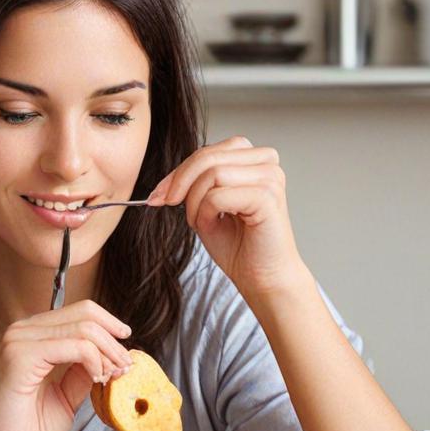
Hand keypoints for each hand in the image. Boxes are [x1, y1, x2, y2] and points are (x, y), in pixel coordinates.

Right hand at [0, 301, 132, 430]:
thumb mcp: (67, 396)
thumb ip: (83, 372)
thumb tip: (111, 355)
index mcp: (32, 336)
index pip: (81, 311)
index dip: (111, 328)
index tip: (126, 356)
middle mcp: (22, 331)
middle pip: (86, 314)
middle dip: (114, 342)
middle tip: (126, 368)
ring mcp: (19, 341)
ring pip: (84, 328)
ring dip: (108, 353)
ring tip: (112, 377)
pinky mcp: (20, 357)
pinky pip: (75, 346)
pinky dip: (94, 361)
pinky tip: (97, 379)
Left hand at [149, 136, 310, 300]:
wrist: (263, 279)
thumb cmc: (239, 247)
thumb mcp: (208, 206)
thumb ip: (196, 183)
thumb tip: (165, 180)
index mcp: (255, 159)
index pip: (209, 151)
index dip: (180, 171)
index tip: (159, 194)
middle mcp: (266, 162)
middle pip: (208, 156)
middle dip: (180, 182)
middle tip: (165, 203)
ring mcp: (270, 177)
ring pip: (212, 173)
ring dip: (194, 202)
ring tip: (199, 223)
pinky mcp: (266, 197)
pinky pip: (217, 196)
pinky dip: (204, 213)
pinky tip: (211, 227)